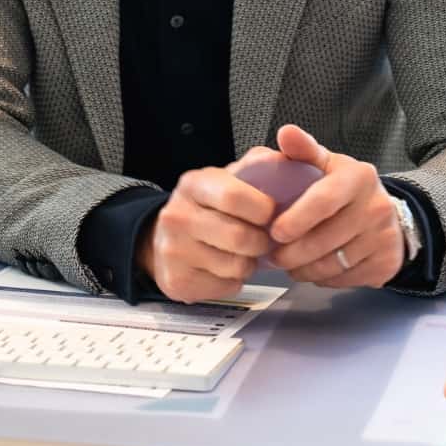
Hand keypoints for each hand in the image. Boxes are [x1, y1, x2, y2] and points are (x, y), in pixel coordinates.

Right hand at [136, 166, 275, 302]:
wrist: (163, 238)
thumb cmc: (206, 208)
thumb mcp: (226, 179)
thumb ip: (256, 166)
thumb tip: (282, 159)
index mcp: (193, 185)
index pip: (234, 196)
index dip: (263, 209)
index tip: (269, 213)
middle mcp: (177, 216)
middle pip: (240, 237)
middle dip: (261, 241)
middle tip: (261, 238)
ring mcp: (173, 251)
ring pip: (236, 266)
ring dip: (249, 263)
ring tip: (242, 253)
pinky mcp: (177, 282)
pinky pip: (226, 287)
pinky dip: (234, 280)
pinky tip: (224, 268)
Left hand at [265, 124, 402, 287]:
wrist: (386, 214)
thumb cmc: (345, 188)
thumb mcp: (327, 164)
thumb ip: (304, 150)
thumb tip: (285, 132)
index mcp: (359, 177)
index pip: (325, 199)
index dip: (297, 218)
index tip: (275, 232)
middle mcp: (376, 206)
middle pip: (326, 238)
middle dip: (293, 253)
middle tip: (274, 256)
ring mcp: (384, 237)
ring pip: (334, 264)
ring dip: (304, 269)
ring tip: (289, 265)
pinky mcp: (386, 264)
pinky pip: (345, 279)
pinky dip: (323, 278)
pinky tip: (313, 270)